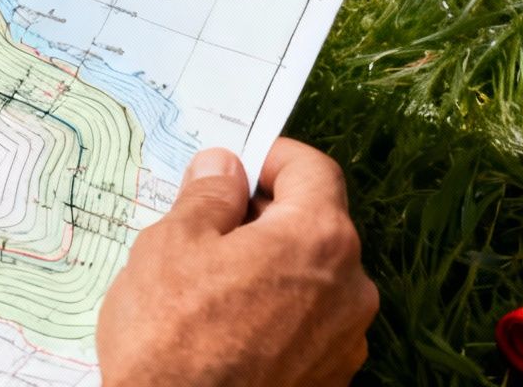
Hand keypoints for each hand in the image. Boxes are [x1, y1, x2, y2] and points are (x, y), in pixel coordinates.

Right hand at [97, 139, 378, 385]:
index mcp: (319, 239)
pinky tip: (229, 327)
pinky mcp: (330, 380)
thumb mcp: (172, 244)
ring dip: (271, 267)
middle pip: (315, 225)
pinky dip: (277, 312)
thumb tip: (223, 168)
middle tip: (209, 226)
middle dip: (266, 216)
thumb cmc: (172, 339)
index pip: (313, 170)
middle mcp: (350, 288)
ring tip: (211, 284)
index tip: (237, 165)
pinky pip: (309, 325)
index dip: (273, 158)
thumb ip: (208, 196)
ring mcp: (345, 341)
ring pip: (312, 278)